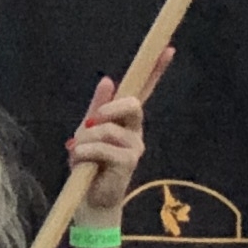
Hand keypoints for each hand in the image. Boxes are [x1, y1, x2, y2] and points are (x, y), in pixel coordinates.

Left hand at [66, 50, 167, 210]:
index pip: (144, 91)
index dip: (156, 70)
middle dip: (109, 109)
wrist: (88, 199)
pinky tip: (81, 162)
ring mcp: (135, 147)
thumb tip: (108, 79)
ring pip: (108, 129)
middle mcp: (135, 131)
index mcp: (126, 120)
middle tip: (91, 121)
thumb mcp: (87, 131)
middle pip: (132, 105)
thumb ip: (97, 108)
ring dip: (86, 140)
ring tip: (78, 154)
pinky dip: (86, 153)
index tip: (169, 49)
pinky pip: (103, 148)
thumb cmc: (88, 164)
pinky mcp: (129, 163)